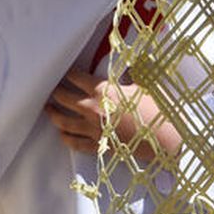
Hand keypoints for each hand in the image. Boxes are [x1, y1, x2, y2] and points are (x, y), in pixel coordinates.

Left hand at [44, 68, 180, 163]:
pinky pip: (76, 143)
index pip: (77, 78)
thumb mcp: (144, 86)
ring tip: (49, 110)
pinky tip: (62, 135)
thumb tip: (128, 67)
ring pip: (64, 122)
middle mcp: (93, 109)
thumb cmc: (157, 110)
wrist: (165, 140)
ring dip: (54, 114)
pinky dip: (66, 138)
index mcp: (104, 91)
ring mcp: (93, 129)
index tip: (66, 72)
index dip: (70, 74)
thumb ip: (129, 76)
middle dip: (56, 92)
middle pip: (64, 98)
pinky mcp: (99, 146)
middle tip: (52, 89)